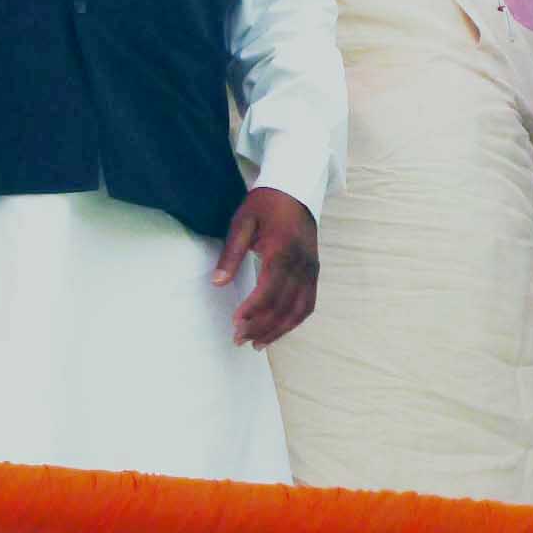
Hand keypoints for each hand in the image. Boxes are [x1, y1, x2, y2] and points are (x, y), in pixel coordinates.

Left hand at [211, 186, 318, 346]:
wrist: (295, 189)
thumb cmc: (265, 204)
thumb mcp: (242, 222)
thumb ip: (231, 254)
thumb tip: (217, 282)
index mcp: (282, 251)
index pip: (269, 291)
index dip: (252, 311)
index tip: (235, 322)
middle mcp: (301, 264)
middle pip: (283, 306)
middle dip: (261, 327)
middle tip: (239, 339)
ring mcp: (311, 269)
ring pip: (298, 310)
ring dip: (278, 330)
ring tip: (257, 344)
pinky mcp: (314, 271)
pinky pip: (308, 304)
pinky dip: (294, 321)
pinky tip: (278, 330)